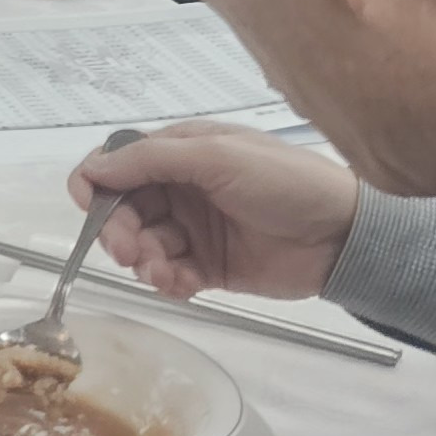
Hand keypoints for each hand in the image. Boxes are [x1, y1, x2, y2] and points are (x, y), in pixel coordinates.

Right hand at [72, 120, 358, 301]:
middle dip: (118, 231)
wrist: (344, 235)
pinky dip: (166, 280)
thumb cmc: (285, 181)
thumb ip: (151, 160)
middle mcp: (181, 189)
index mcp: (181, 152)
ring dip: (144, 260)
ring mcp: (195, 229)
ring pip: (143, 245)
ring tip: (162, 272)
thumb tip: (94, 169)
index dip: (97, 183)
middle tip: (128, 252)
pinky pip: (170, 274)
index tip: (91, 207)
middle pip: (123, 209)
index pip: (118, 163)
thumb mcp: (218, 157)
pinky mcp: (210, 266)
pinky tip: (179, 283)